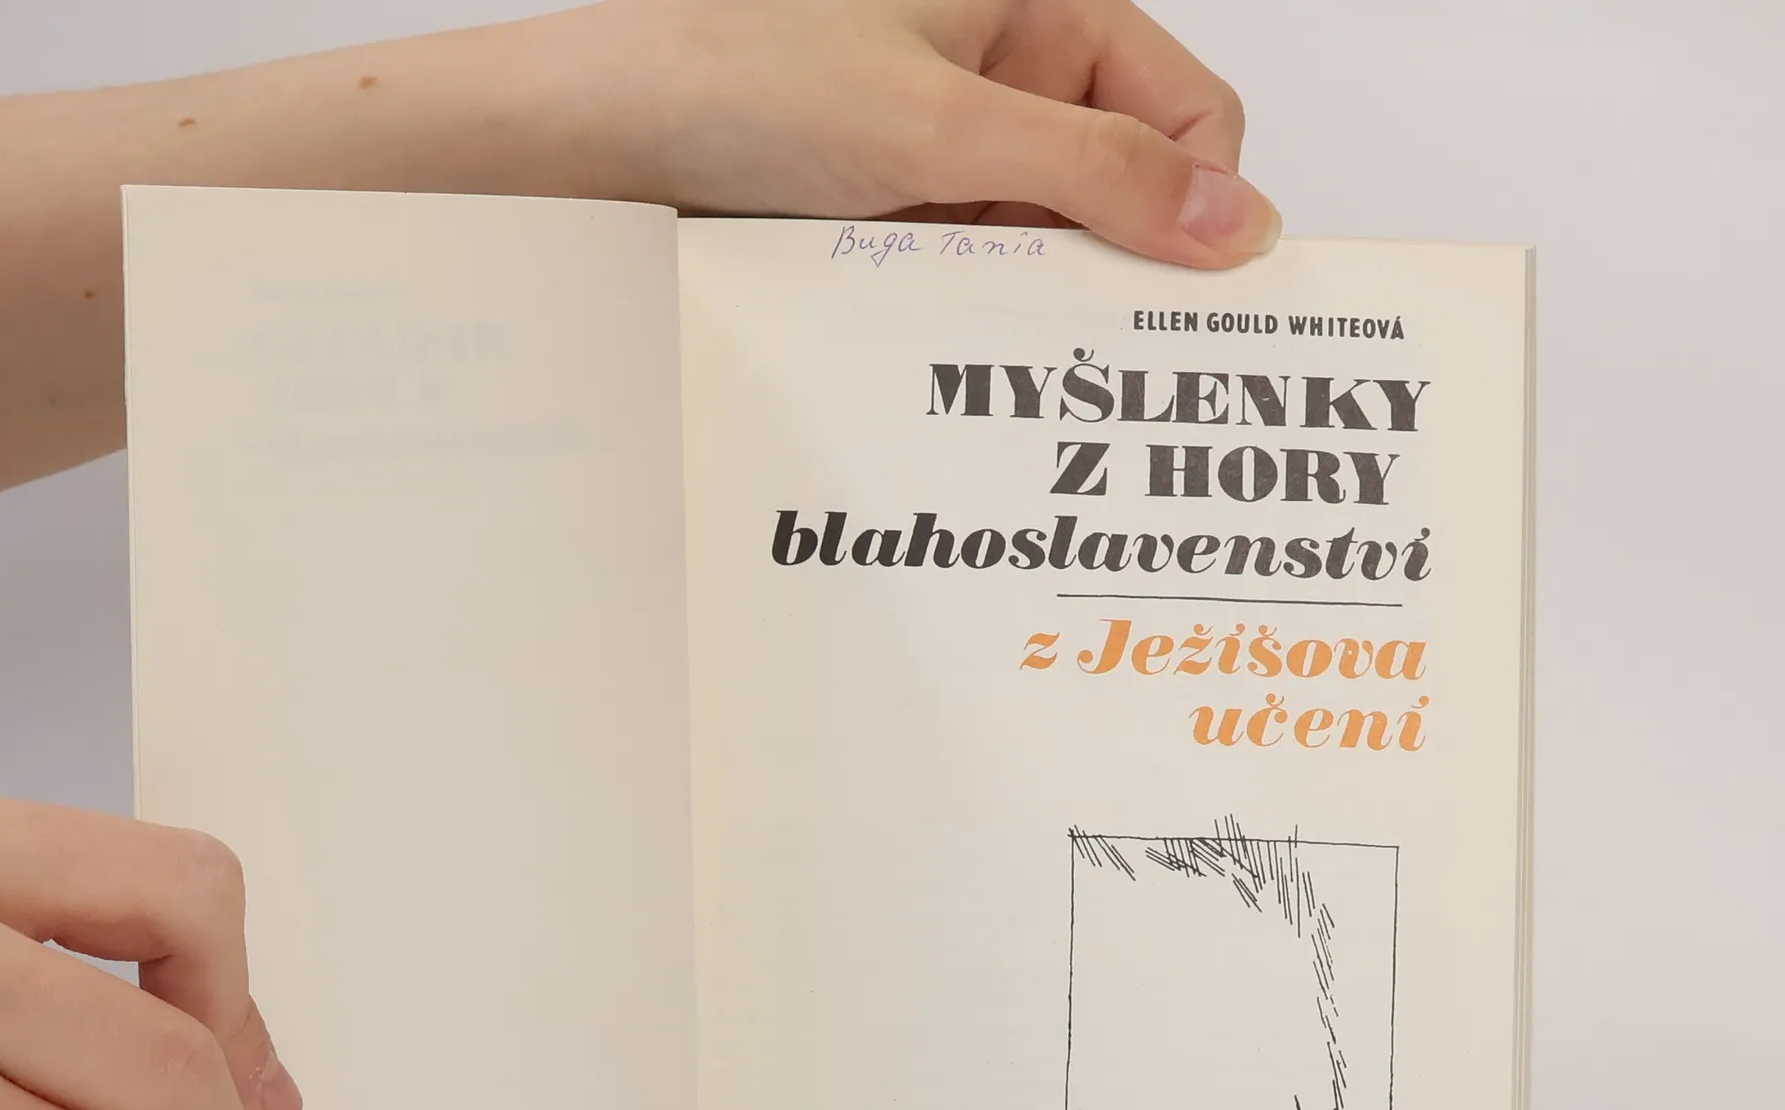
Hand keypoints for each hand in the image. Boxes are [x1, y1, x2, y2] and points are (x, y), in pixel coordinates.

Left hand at [0, 0, 1271, 524]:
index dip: (1203, 197)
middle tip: (1134, 381)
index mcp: (1013, 10)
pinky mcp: (860, 250)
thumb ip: (1095, 180)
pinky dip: (966, 343)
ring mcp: (917, 179)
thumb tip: (1237, 226)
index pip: (1176, 107)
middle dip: (1123, 279)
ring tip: (1030, 392)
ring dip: (1037, 322)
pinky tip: (962, 391)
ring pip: (1034, 262)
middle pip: (1114, 195)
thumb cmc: (713, 94)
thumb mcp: (931, 129)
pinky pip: (954, 301)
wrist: (552, 166)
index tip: (1208, 295)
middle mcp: (974, 91)